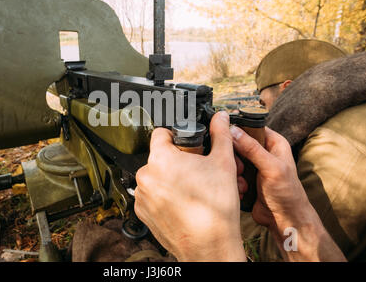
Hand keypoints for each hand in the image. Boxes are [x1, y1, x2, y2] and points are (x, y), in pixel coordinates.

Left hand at [134, 111, 246, 261]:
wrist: (210, 246)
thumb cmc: (215, 208)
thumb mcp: (223, 163)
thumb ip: (220, 135)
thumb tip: (221, 119)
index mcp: (161, 158)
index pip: (160, 133)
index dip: (176, 135)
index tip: (186, 144)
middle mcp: (145, 176)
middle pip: (159, 157)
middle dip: (175, 160)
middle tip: (194, 169)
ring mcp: (142, 196)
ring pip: (155, 177)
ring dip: (168, 179)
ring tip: (190, 189)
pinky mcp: (142, 213)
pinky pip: (151, 196)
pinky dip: (163, 196)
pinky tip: (182, 203)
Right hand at [230, 126, 308, 228]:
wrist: (285, 220)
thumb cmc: (287, 194)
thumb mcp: (272, 168)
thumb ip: (253, 149)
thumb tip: (234, 130)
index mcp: (273, 142)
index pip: (250, 127)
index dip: (238, 131)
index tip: (228, 139)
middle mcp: (262, 151)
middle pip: (237, 143)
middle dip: (234, 157)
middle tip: (241, 169)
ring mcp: (252, 165)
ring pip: (231, 159)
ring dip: (234, 171)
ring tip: (243, 183)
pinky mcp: (244, 177)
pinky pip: (231, 173)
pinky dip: (234, 181)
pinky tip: (243, 190)